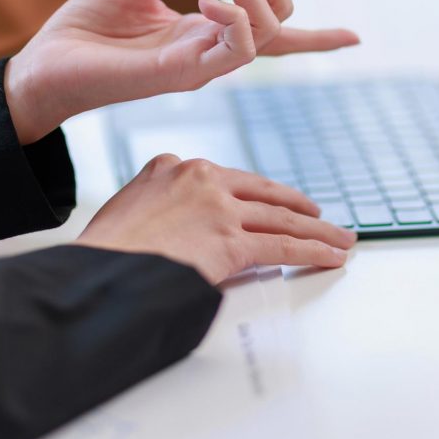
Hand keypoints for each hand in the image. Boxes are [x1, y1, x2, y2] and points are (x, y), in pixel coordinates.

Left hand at [4, 0, 357, 143]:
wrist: (44, 63)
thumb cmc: (85, 26)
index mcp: (205, 28)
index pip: (275, 36)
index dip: (320, 39)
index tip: (355, 37)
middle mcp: (212, 49)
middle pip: (280, 13)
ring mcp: (203, 63)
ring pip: (268, 28)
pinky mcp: (185, 73)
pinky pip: (238, 47)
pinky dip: (236, 14)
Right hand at [76, 154, 355, 283]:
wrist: (99, 272)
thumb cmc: (105, 253)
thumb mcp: (127, 209)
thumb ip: (158, 205)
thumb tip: (180, 230)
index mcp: (169, 166)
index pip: (226, 178)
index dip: (255, 192)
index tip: (271, 199)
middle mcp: (199, 178)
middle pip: (262, 192)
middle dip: (297, 206)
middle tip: (318, 214)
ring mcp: (218, 207)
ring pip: (280, 218)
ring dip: (316, 230)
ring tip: (339, 238)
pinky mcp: (231, 240)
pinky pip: (283, 246)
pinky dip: (313, 251)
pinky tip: (331, 255)